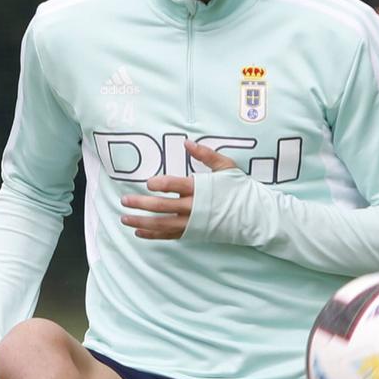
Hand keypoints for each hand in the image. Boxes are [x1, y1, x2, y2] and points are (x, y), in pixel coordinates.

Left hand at [120, 141, 238, 238]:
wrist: (254, 216)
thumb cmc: (239, 189)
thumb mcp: (226, 167)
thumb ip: (206, 155)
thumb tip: (187, 143)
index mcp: (200, 189)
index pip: (175, 186)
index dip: (159, 184)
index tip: (149, 183)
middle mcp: (194, 207)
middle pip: (162, 206)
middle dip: (141, 203)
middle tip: (125, 201)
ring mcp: (193, 222)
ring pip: (162, 224)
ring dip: (141, 221)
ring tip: (124, 218)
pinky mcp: (193, 232)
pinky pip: (169, 235)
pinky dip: (153, 235)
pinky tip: (139, 231)